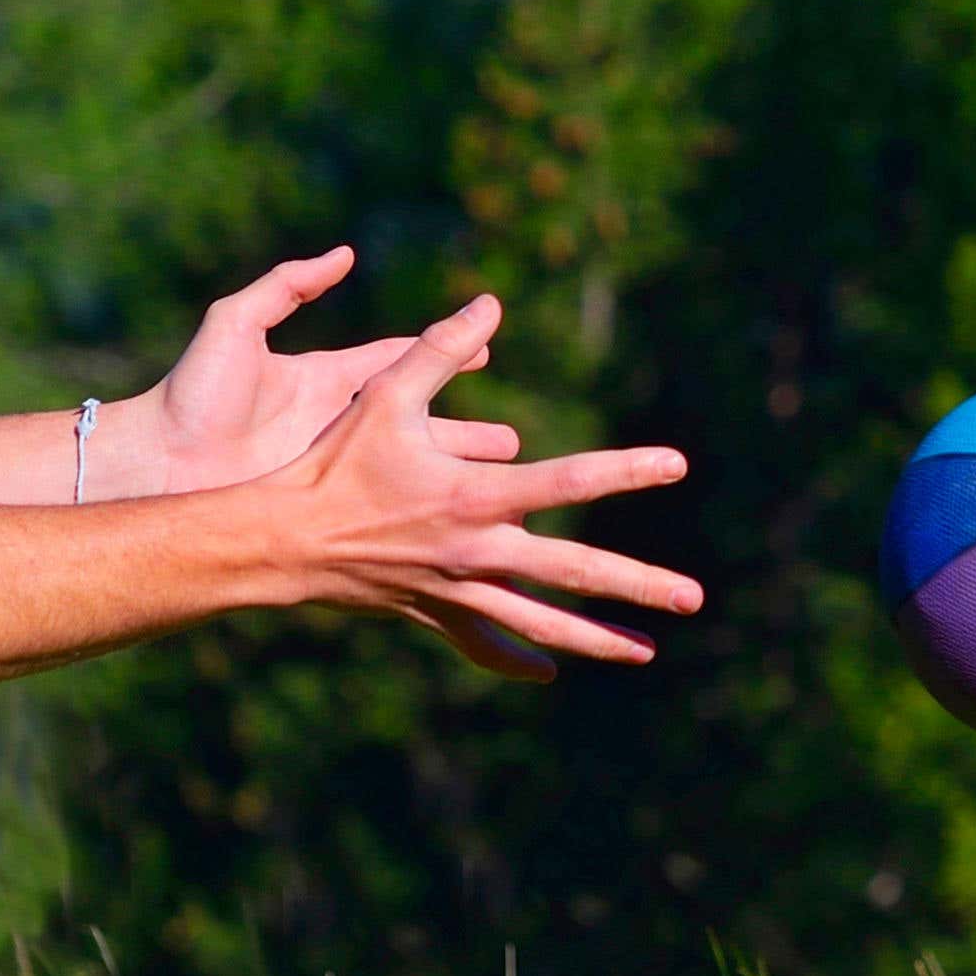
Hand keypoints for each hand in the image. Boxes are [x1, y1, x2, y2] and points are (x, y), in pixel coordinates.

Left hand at [132, 247, 499, 498]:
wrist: (156, 461)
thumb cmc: (191, 391)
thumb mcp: (236, 324)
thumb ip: (288, 286)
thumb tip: (344, 255)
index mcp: (325, 378)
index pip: (398, 362)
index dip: (446, 353)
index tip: (488, 348)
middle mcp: (335, 425)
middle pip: (417, 427)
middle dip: (465, 437)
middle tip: (513, 447)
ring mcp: (330, 470)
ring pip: (408, 477)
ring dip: (452, 484)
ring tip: (501, 497)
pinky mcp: (319, 504)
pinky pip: (379, 513)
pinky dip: (418, 522)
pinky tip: (451, 536)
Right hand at [262, 299, 702, 666]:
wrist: (282, 538)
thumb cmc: (333, 460)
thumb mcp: (386, 394)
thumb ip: (440, 348)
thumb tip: (488, 303)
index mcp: (477, 494)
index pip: (572, 479)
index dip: (628, 470)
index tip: (677, 465)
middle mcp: (479, 549)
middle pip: (576, 571)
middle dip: (638, 586)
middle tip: (693, 598)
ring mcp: (459, 589)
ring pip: (543, 622)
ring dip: (598, 640)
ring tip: (646, 653)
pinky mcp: (434, 612)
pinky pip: (484, 643)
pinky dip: (515, 659)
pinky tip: (548, 672)